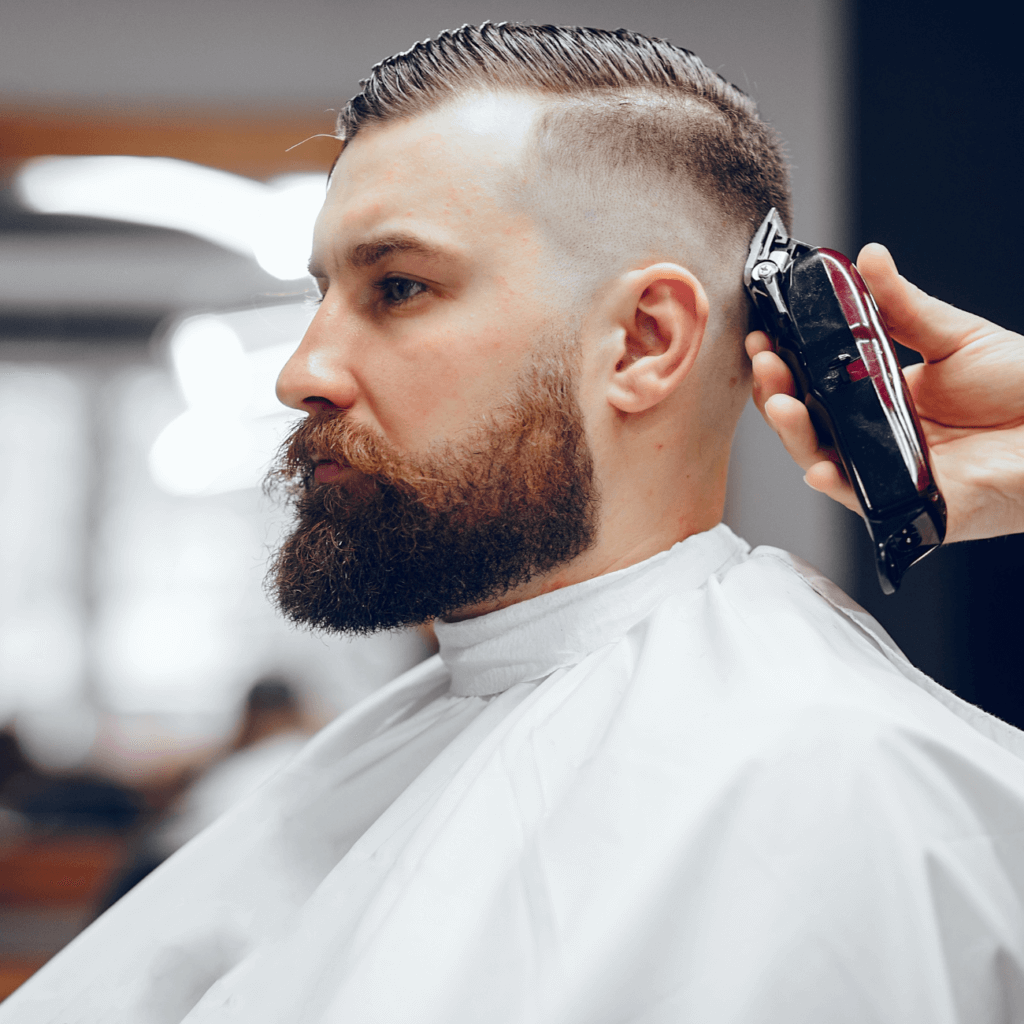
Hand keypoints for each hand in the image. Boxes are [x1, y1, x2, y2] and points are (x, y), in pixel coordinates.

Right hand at [746, 243, 1023, 542]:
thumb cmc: (1023, 388)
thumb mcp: (954, 337)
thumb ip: (904, 306)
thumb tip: (868, 259)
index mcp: (880, 399)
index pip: (815, 384)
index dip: (784, 363)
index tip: (765, 336)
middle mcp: (876, 438)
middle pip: (807, 422)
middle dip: (775, 392)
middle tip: (765, 361)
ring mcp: (889, 472)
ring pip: (822, 460)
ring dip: (792, 433)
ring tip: (780, 401)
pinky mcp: (911, 505)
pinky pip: (862, 499)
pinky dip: (836, 485)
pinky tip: (819, 466)